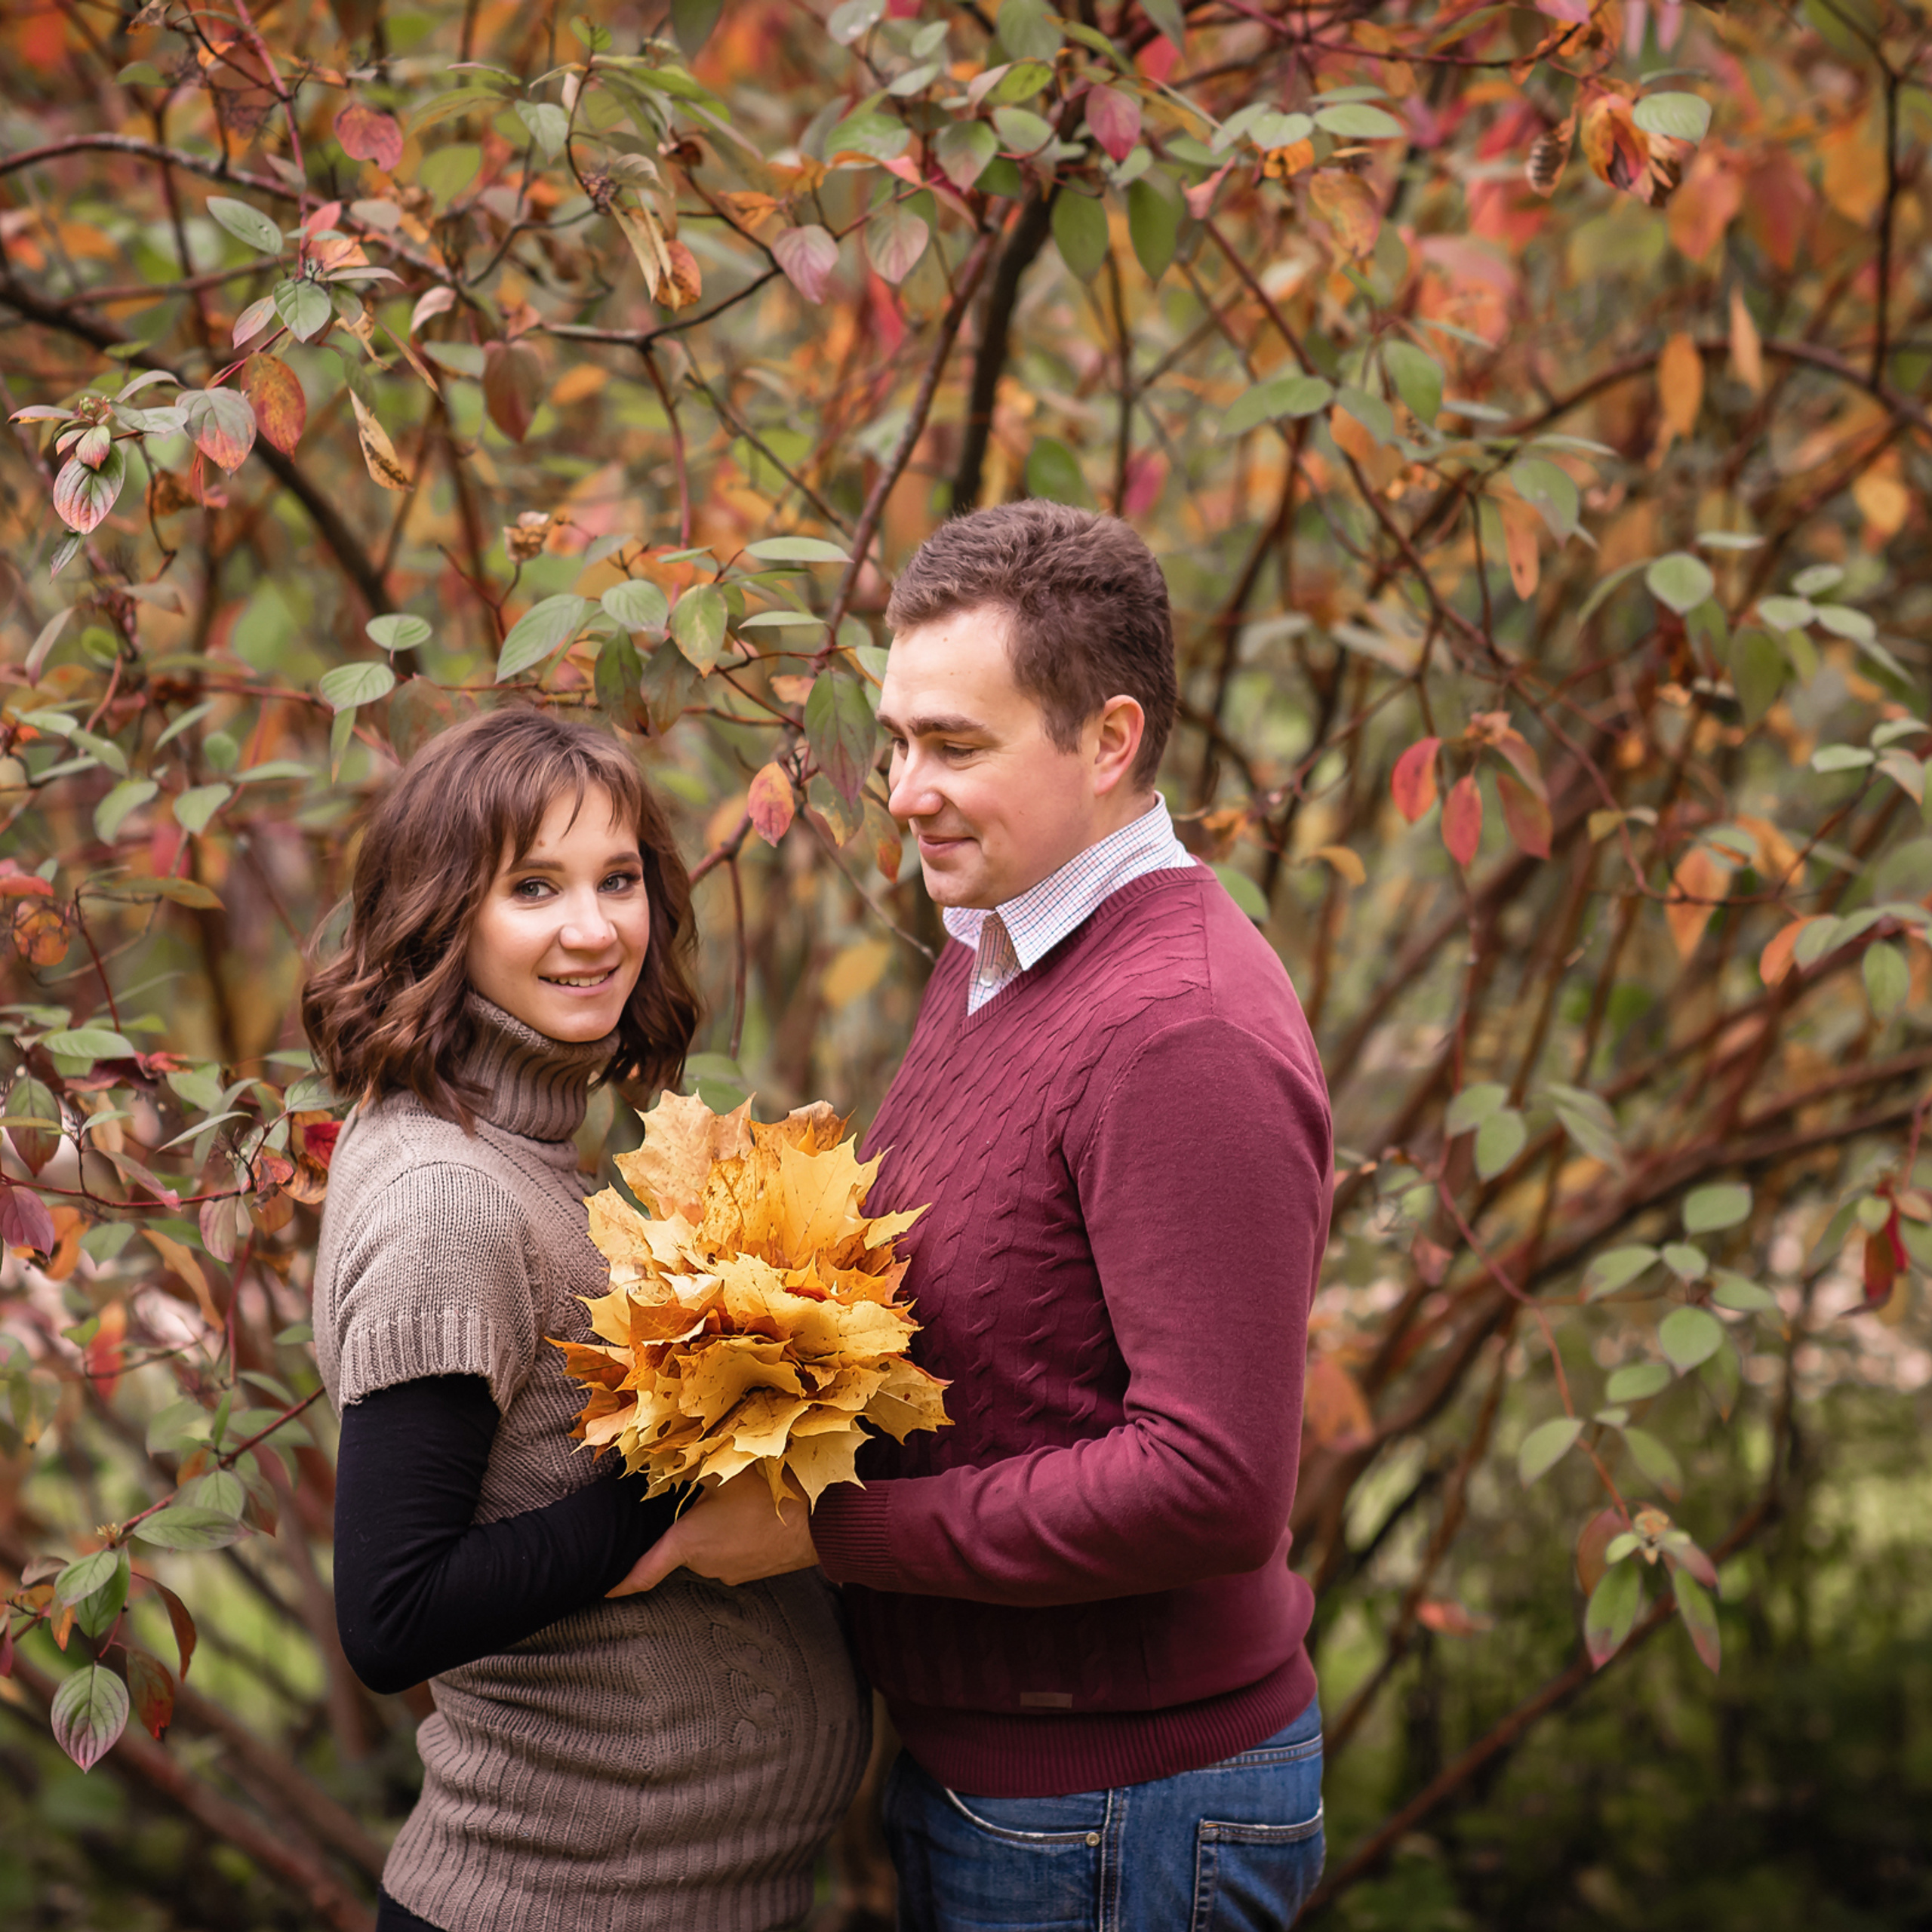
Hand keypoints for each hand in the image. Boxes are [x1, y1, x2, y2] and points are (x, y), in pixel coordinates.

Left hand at [606, 1469, 818, 1595]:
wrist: (820, 1525)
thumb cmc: (769, 1494)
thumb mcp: (725, 1469)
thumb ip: (691, 1466)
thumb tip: (665, 1459)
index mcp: (689, 1542)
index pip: (645, 1571)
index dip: (621, 1581)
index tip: (603, 1588)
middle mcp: (704, 1564)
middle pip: (681, 1544)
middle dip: (685, 1524)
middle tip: (701, 1496)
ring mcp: (730, 1571)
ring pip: (708, 1546)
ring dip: (713, 1528)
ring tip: (736, 1501)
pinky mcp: (751, 1571)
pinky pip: (731, 1551)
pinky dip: (735, 1535)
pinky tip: (753, 1514)